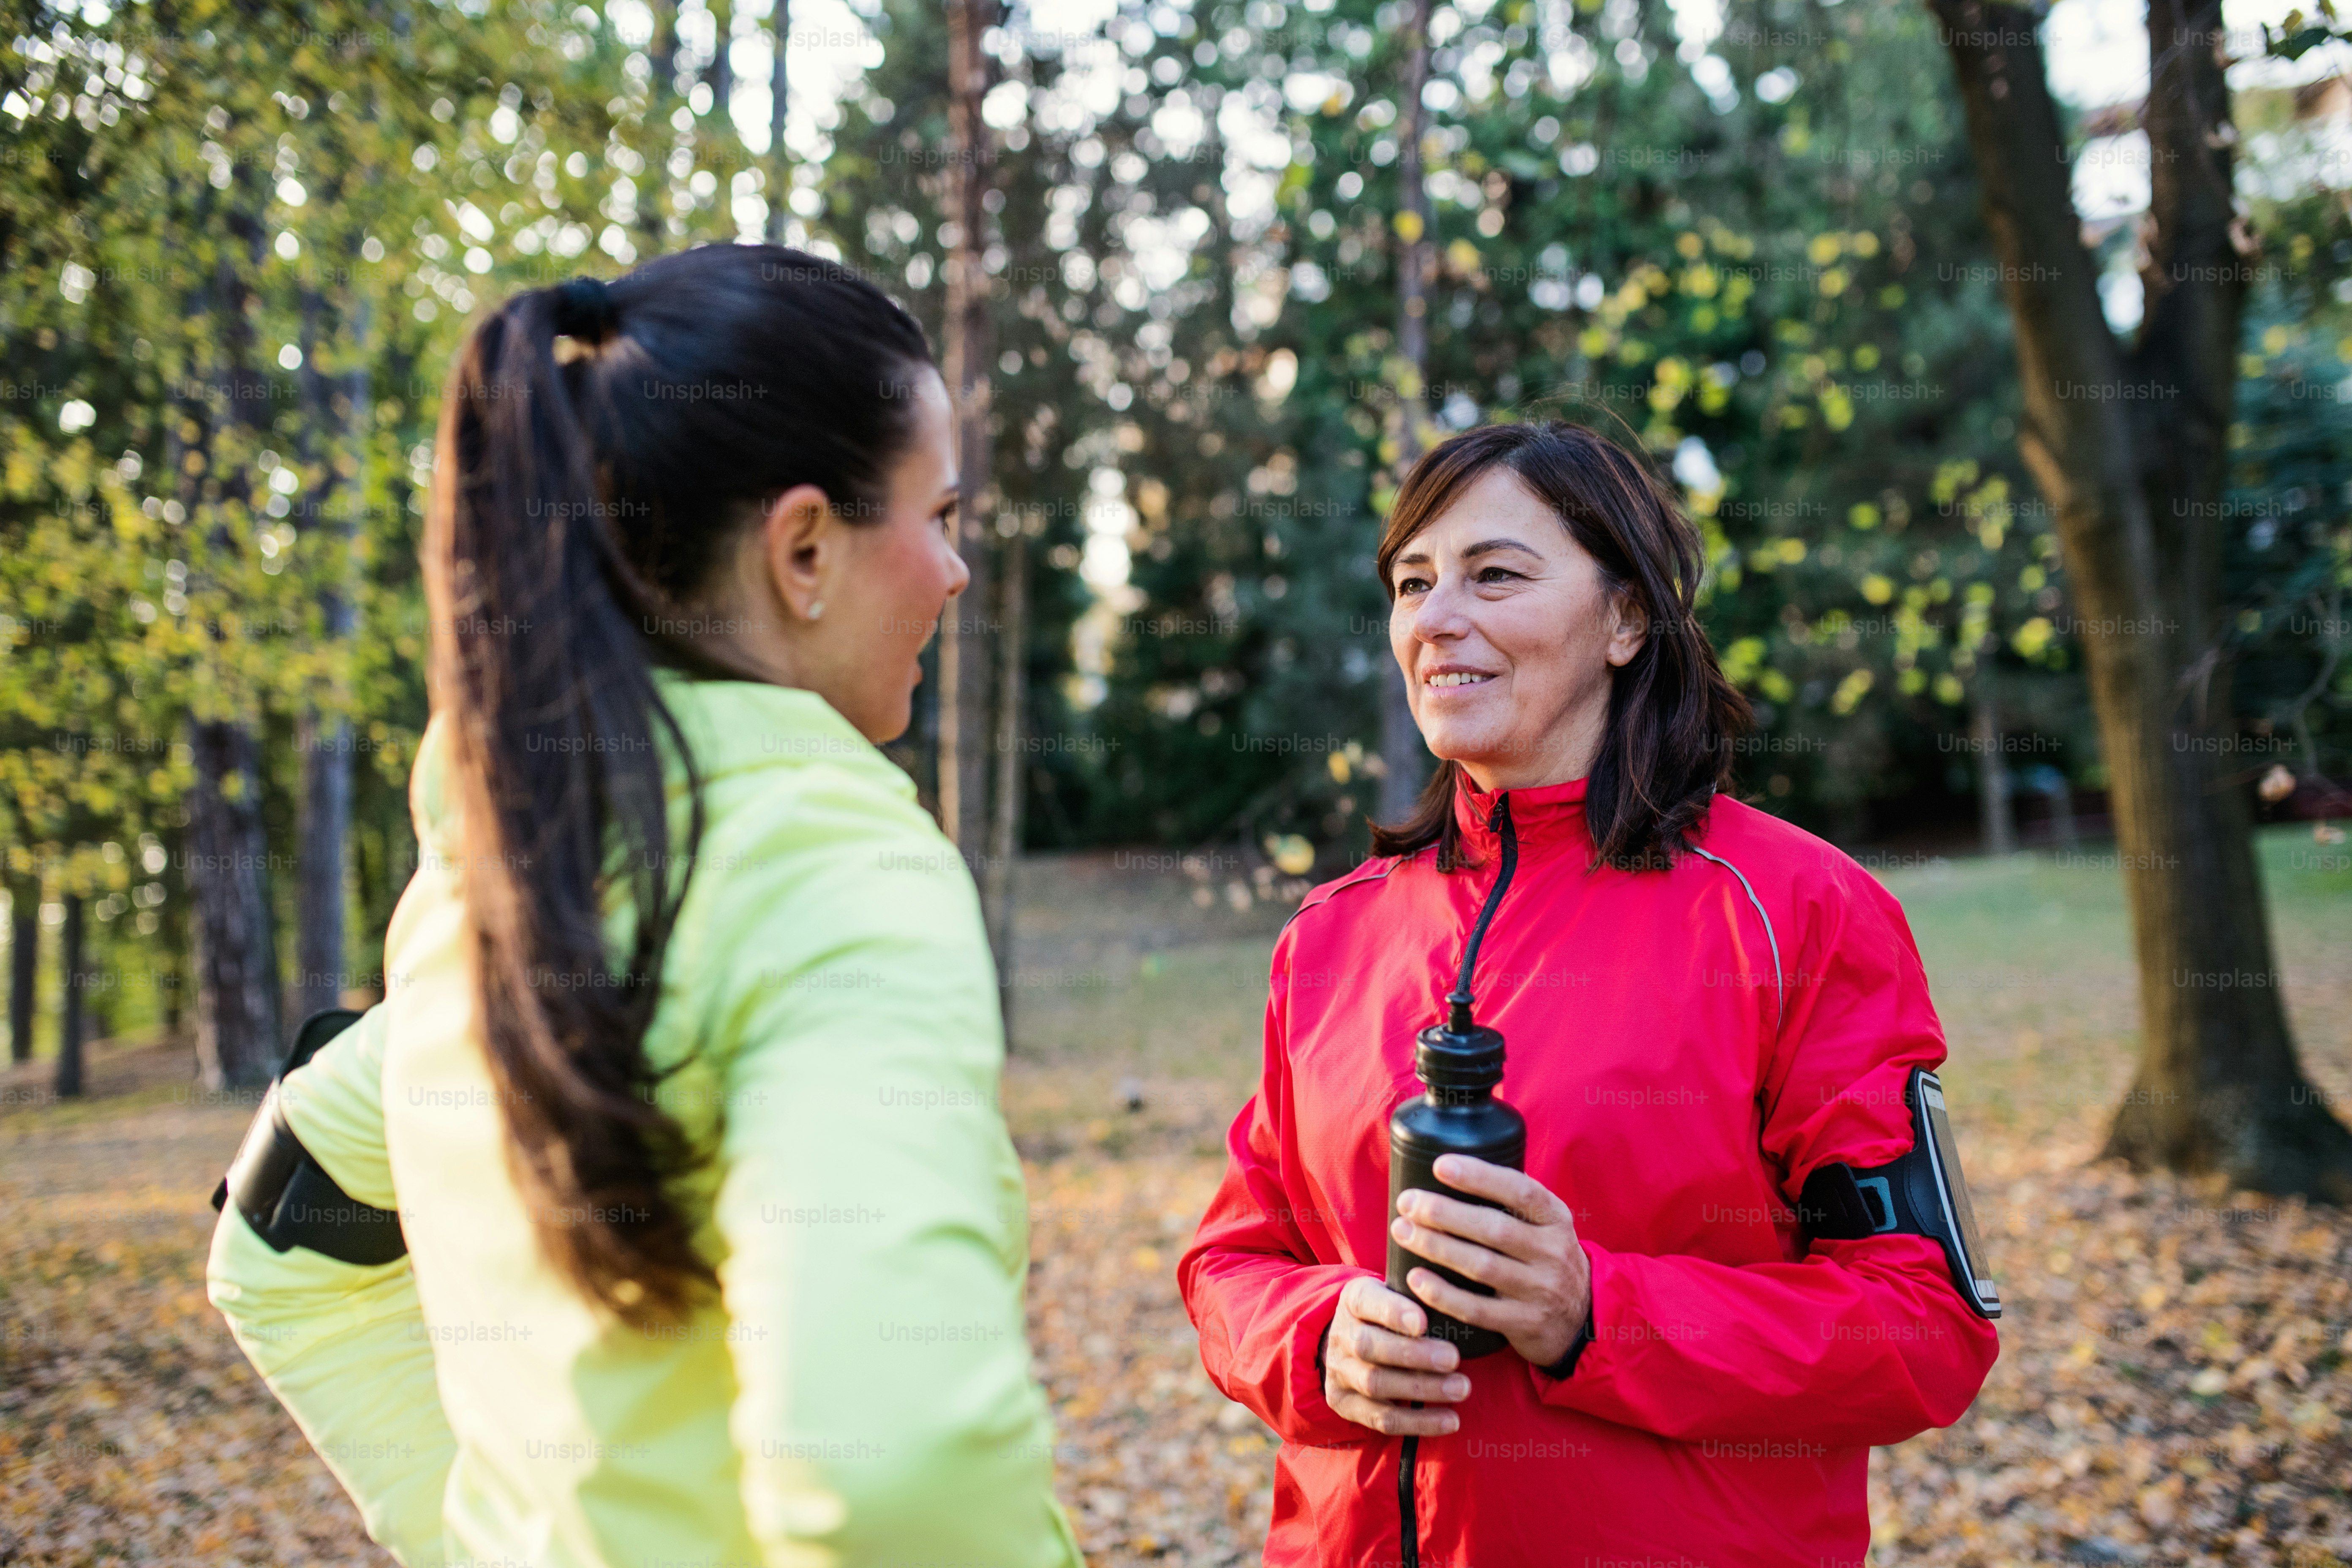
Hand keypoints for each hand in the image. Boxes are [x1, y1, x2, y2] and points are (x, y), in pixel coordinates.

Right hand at [1320, 1274, 1470, 1436]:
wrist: (1348, 1343)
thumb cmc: (1389, 1315)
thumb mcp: (1395, 1295)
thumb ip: (1418, 1297)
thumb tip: (1458, 1301)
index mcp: (1353, 1300)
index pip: (1366, 1301)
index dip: (1393, 1312)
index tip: (1423, 1322)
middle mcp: (1341, 1335)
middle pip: (1368, 1346)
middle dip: (1414, 1354)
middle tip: (1453, 1359)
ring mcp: (1340, 1372)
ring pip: (1375, 1384)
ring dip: (1422, 1389)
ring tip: (1460, 1389)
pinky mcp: (1346, 1404)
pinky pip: (1381, 1419)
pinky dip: (1418, 1422)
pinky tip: (1450, 1420)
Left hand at [1388, 1154, 1590, 1369]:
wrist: (1582, 1317)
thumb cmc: (1545, 1258)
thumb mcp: (1546, 1225)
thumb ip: (1513, 1202)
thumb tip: (1451, 1169)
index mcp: (1556, 1219)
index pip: (1520, 1190)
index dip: (1480, 1176)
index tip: (1440, 1165)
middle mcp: (1553, 1253)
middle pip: (1494, 1229)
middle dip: (1444, 1213)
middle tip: (1407, 1202)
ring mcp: (1541, 1291)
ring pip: (1482, 1267)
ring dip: (1436, 1247)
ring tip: (1402, 1231)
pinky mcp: (1525, 1324)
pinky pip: (1477, 1309)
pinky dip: (1443, 1294)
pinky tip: (1417, 1279)